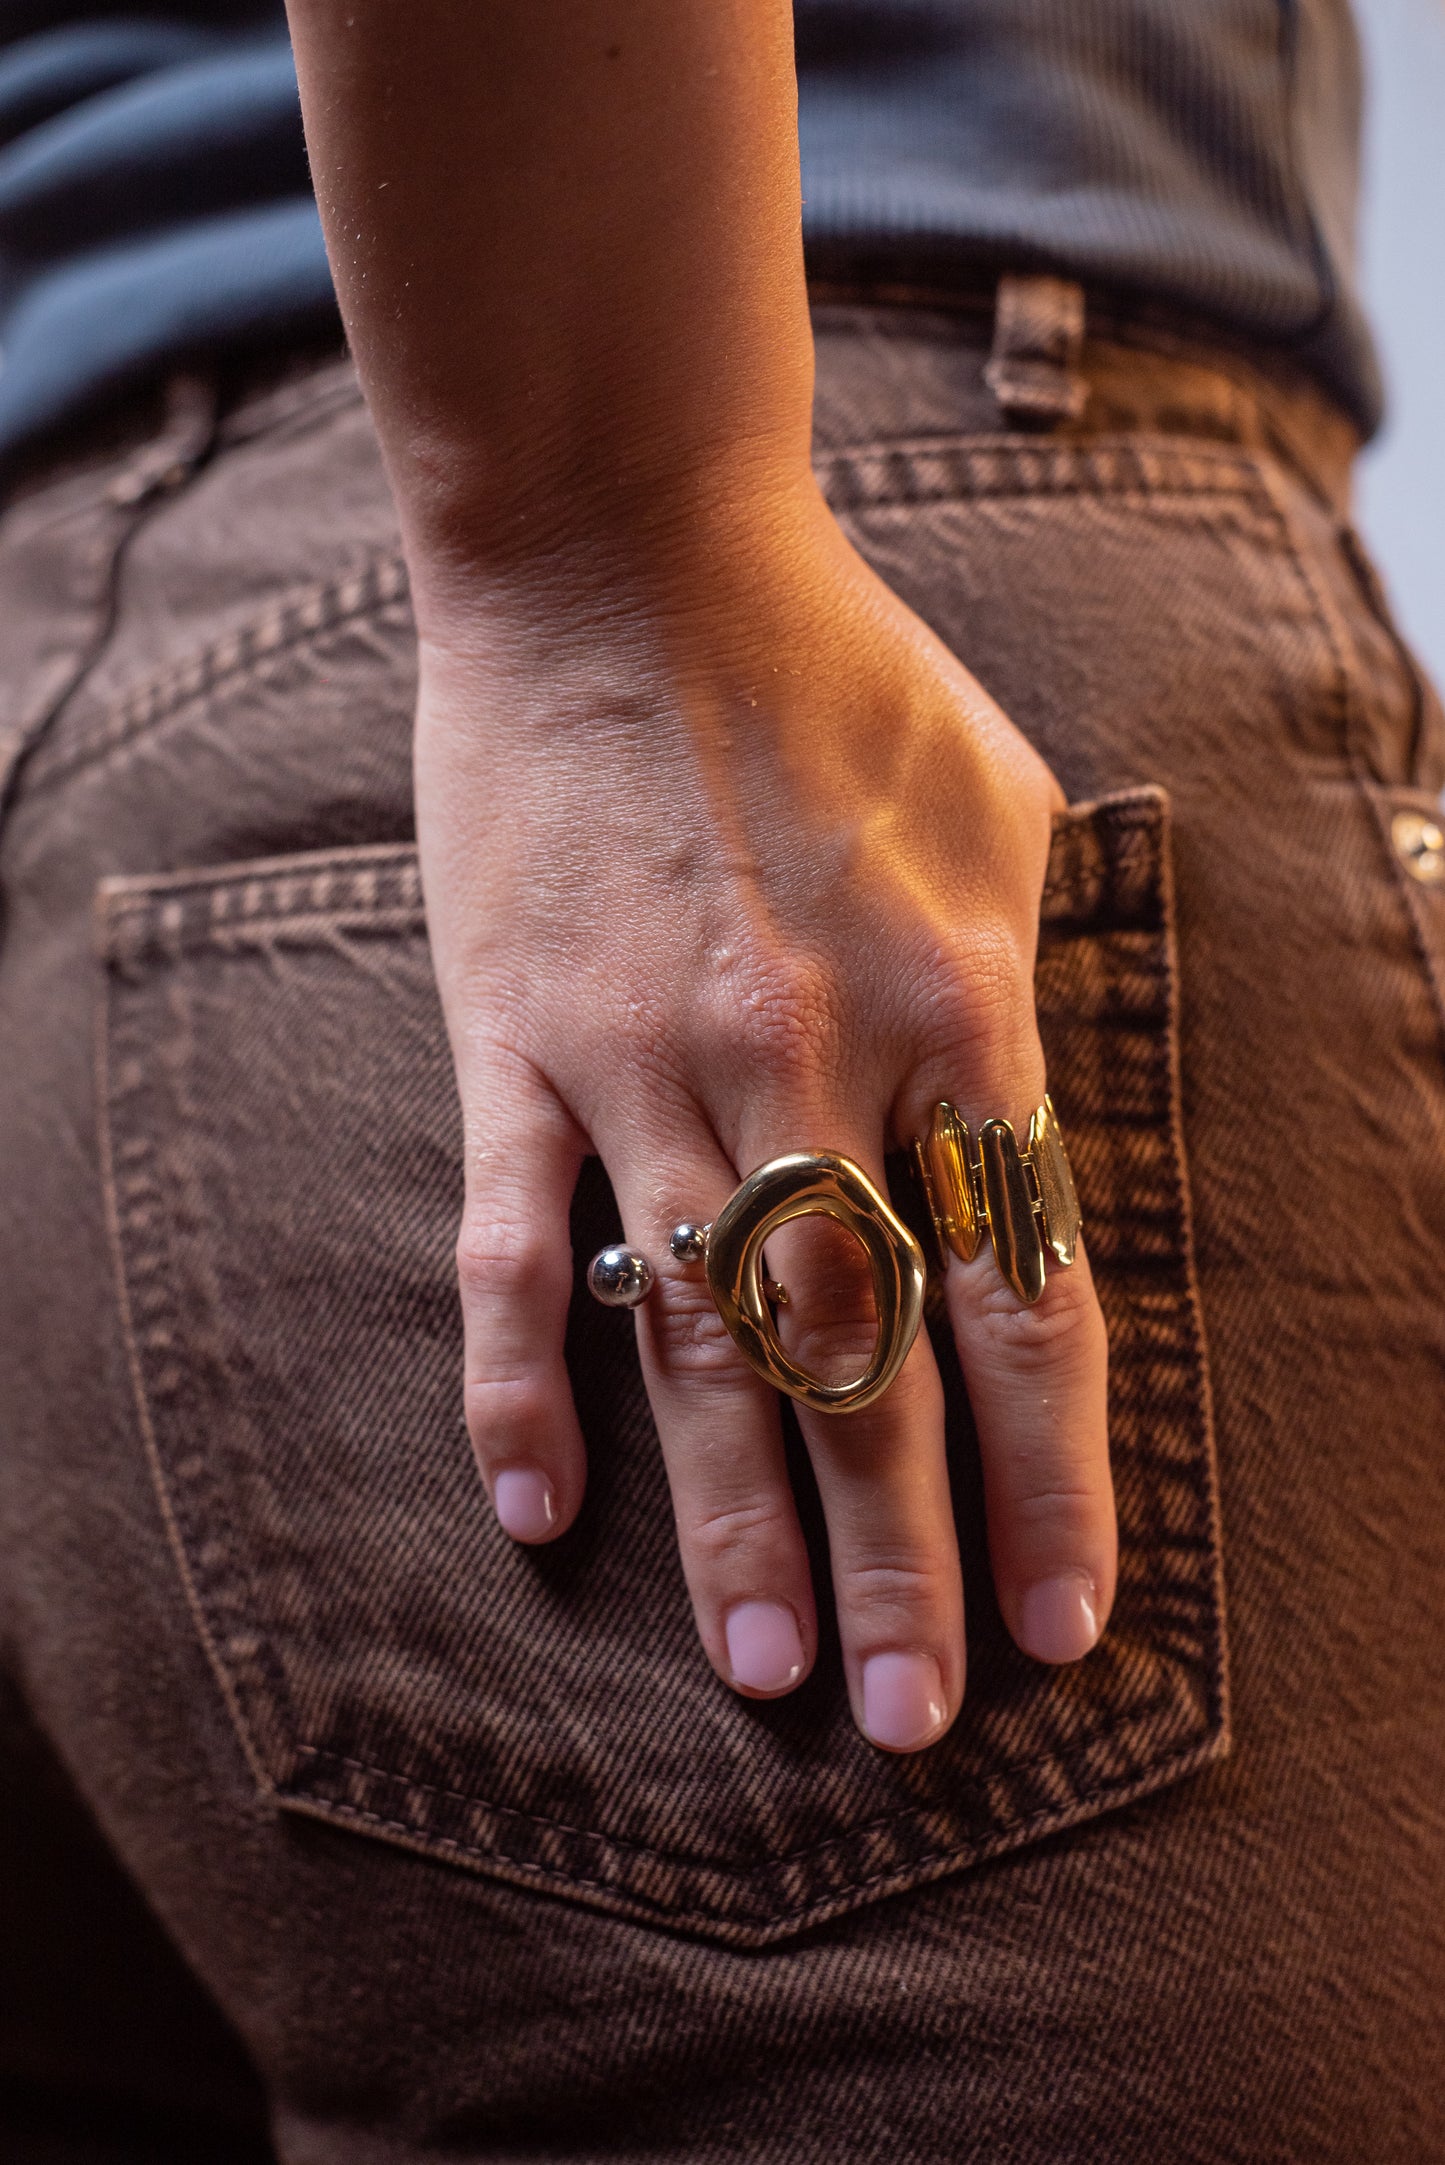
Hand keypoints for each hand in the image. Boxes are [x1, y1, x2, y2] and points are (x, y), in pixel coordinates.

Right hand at [414, 475, 1113, 1753]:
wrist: (619, 550)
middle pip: (868, 1360)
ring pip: (703, 1340)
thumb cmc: (837, 670)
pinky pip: (515, 1247)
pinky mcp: (514, 1042)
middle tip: (918, 1722)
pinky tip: (534, 1514)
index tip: (1068, 1623)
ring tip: (766, 1676)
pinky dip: (521, 1385)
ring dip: (736, 1525)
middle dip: (904, 1558)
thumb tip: (1029, 1135)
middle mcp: (807, 1062)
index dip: (1052, 1478)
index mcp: (957, 1009)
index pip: (1022, 1298)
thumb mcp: (1005, 807)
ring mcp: (644, 1061)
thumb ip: (1031, 985)